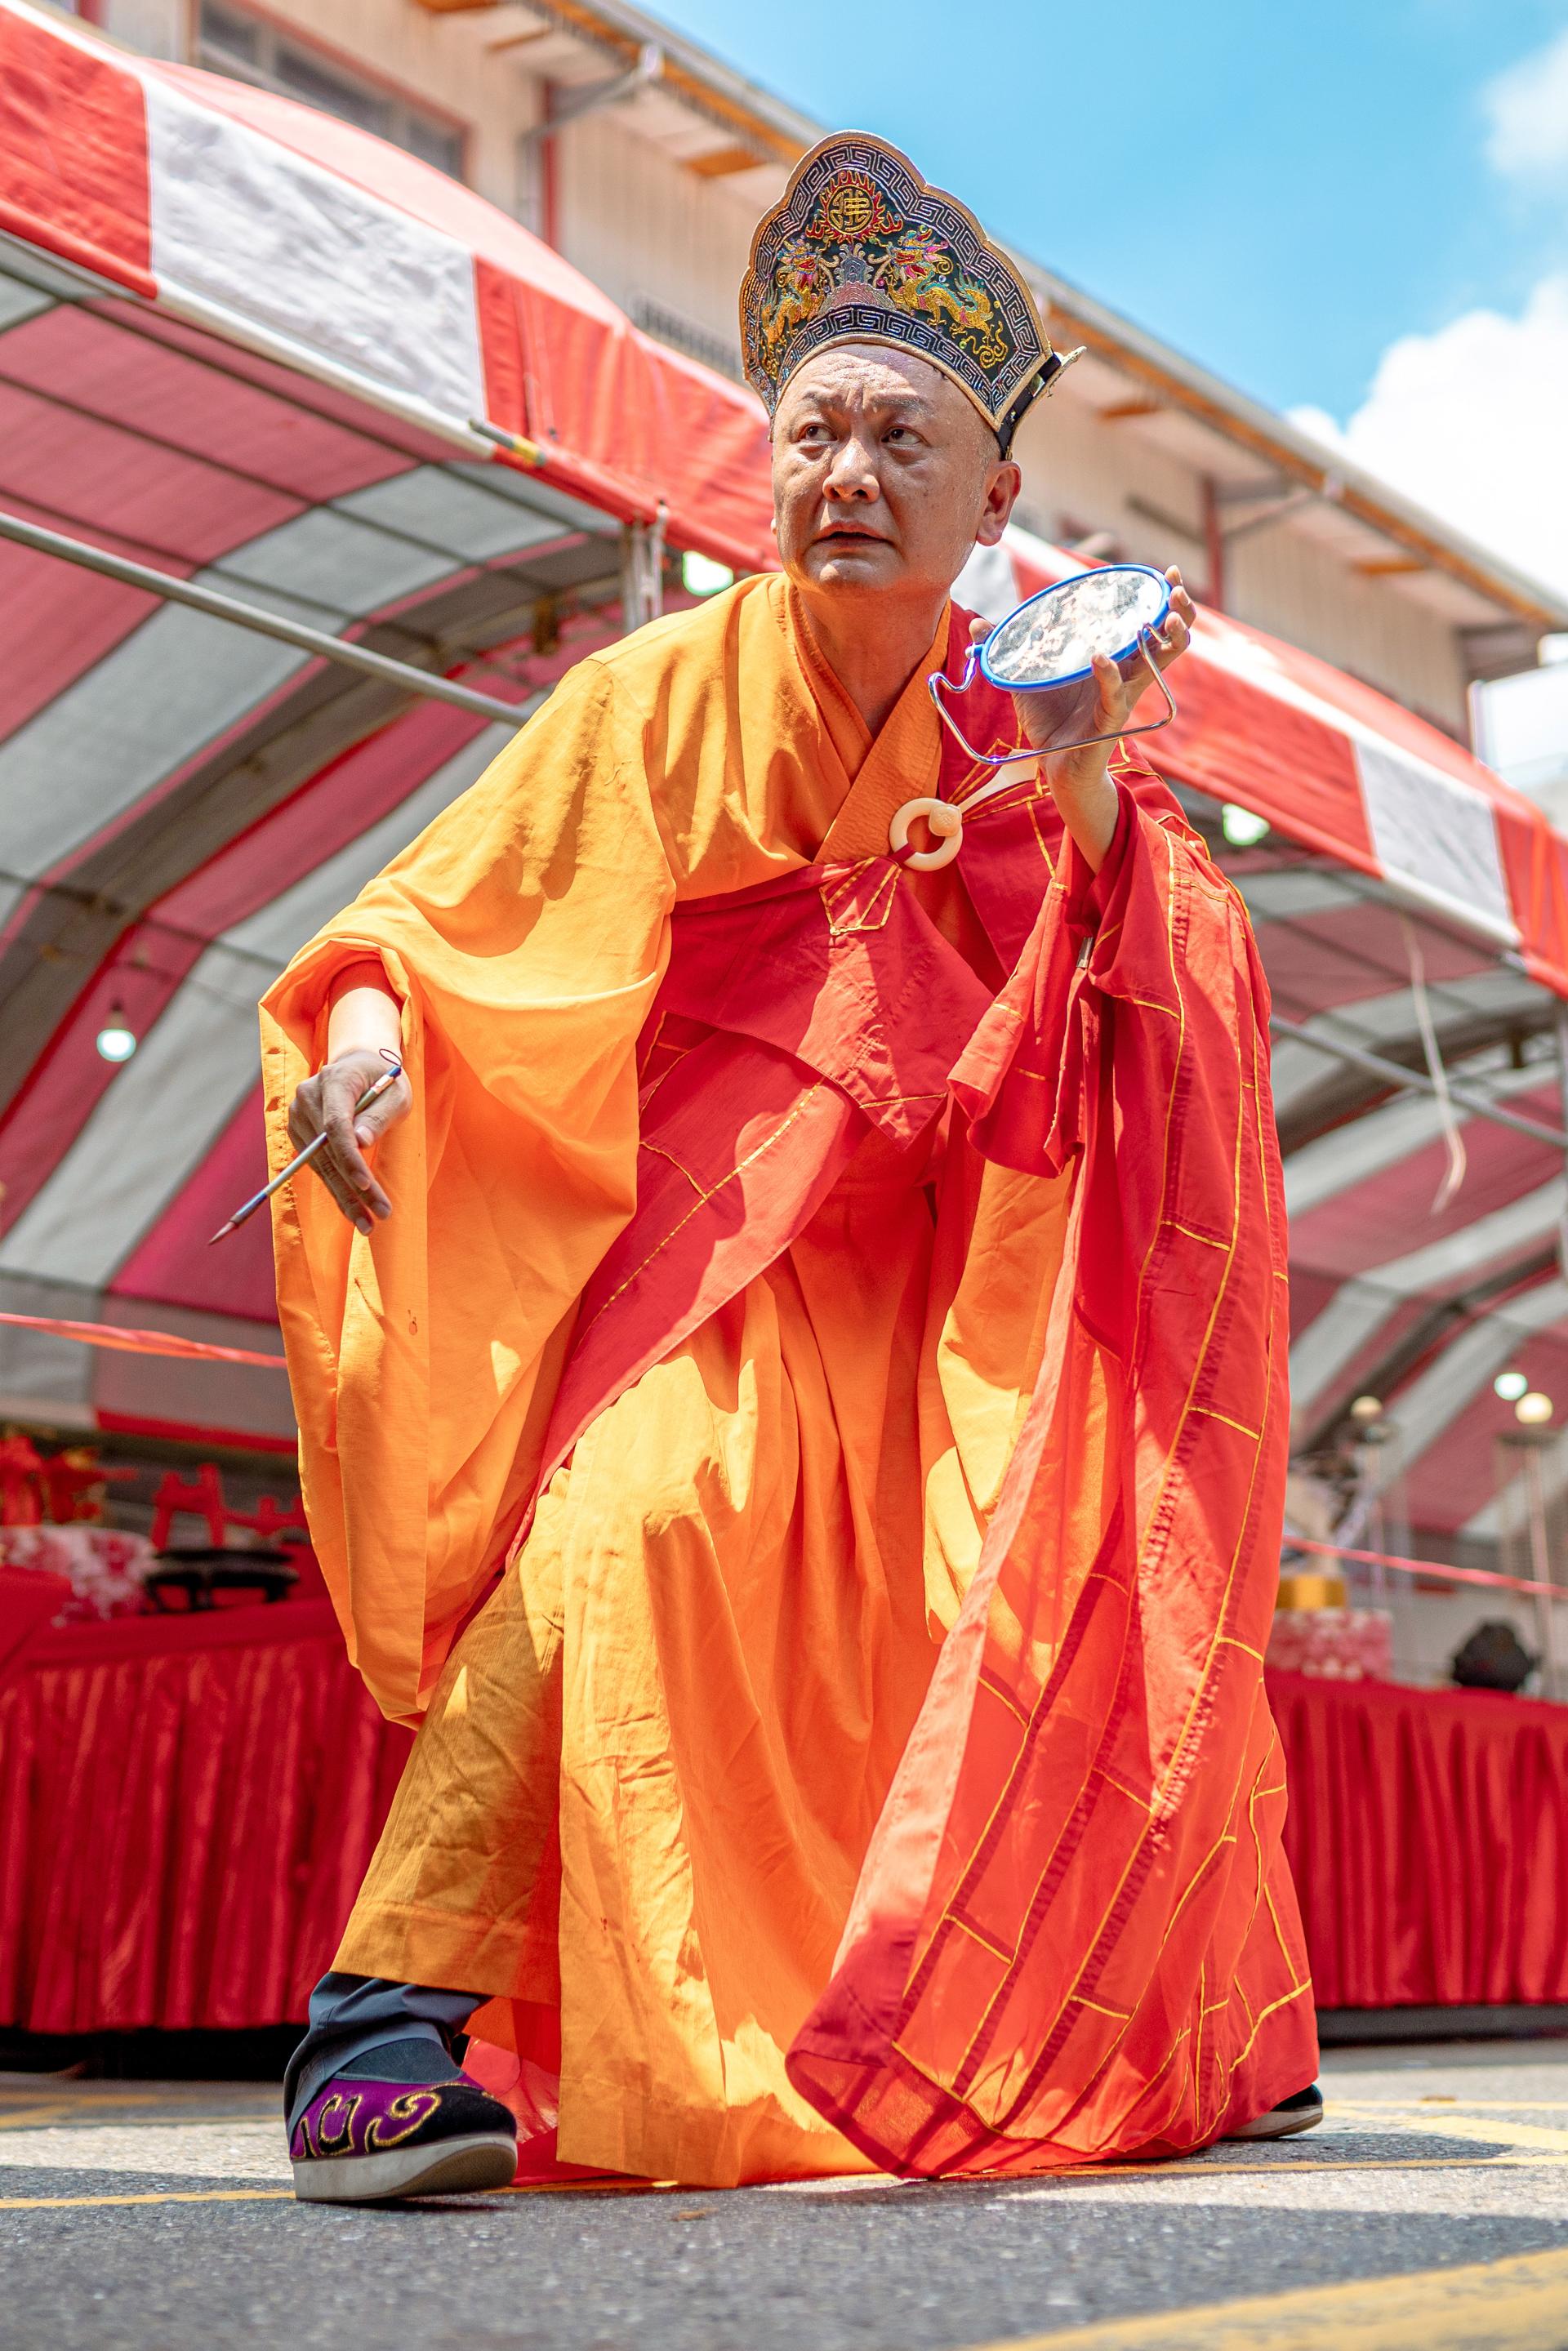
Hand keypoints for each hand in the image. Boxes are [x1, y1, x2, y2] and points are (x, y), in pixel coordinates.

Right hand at [286, 1048, 410, 1232]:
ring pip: (321, 1165)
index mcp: (334, 1080)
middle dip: (353, 1188)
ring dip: (344, 1197)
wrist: (359, 1066)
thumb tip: (362, 1143)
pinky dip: (336, 1188)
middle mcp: (307, 1097)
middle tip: (379, 1216)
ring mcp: (298, 1115)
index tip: (365, 1183)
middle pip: (328, 1151)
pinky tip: (355, 1211)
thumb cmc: (384, 1079)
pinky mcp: (299, 1133)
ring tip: (368, 1225)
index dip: (349, 1156)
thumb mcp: (396, 1093)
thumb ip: (380, 1115)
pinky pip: (317, 1166)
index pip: (335, 1124)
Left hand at [973, 566, 1195, 871]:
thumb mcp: (1027, 678)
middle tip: (1177, 588)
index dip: (1162, 597)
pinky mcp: (1108, 720)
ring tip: (1167, 617)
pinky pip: (1115, 694)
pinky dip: (1108, 674)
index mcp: (1116, 658)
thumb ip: (1008, 649)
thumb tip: (979, 625)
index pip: (1150, 622)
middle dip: (1179, 610)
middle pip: (1168, 638)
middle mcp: (1127, 674)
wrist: (1052, 766)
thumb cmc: (1049, 719)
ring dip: (1167, 638)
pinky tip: (1101, 658)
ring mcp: (1121, 696)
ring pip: (1158, 664)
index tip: (1167, 572)